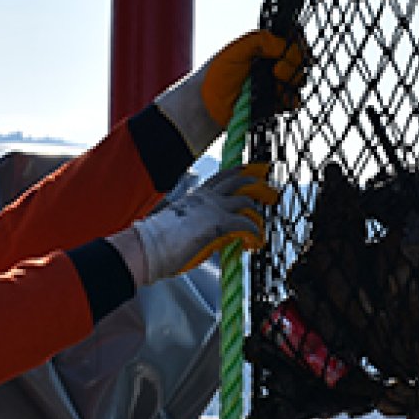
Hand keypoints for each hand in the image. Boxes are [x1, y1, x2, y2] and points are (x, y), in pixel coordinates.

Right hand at [112, 163, 278, 285]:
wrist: (145, 249)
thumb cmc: (159, 244)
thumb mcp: (187, 229)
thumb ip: (206, 227)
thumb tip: (223, 238)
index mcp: (197, 196)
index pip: (224, 177)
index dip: (242, 172)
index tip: (255, 170)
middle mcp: (206, 197)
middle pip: (240, 180)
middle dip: (259, 182)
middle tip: (272, 190)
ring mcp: (212, 208)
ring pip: (246, 201)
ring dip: (258, 215)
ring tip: (261, 229)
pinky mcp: (218, 224)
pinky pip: (245, 224)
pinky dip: (254, 233)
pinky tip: (253, 243)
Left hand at [154, 30, 307, 156]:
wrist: (210, 105)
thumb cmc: (219, 75)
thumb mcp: (236, 50)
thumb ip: (261, 41)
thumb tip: (283, 45)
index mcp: (268, 47)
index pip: (292, 40)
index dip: (296, 43)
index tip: (290, 48)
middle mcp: (276, 64)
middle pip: (300, 59)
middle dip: (293, 62)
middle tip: (276, 69)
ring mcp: (278, 84)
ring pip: (299, 79)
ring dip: (291, 79)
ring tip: (275, 81)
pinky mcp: (278, 103)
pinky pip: (294, 101)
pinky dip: (290, 98)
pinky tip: (279, 96)